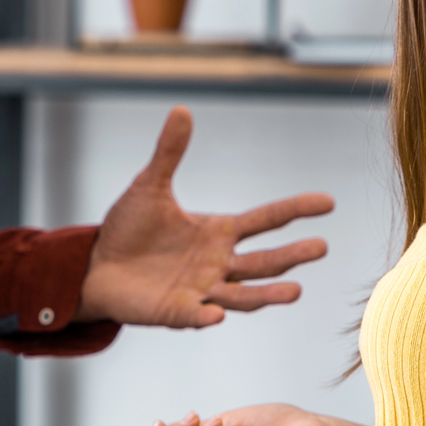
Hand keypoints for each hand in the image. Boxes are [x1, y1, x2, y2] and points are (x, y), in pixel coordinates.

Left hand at [78, 107, 333, 327]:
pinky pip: (196, 315)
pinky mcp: (177, 311)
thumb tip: (181, 109)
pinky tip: (217, 313)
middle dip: (293, 256)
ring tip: (296, 291)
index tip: (328, 202)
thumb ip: (169, 153)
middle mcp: (218, 264)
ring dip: (267, 295)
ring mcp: (201, 290)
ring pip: (243, 295)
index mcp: (218, 232)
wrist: (97, 265)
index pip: (266, 220)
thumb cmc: (129, 228)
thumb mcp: (149, 186)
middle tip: (322, 247)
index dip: (296, 210)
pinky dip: (208, 315)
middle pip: (265, 262)